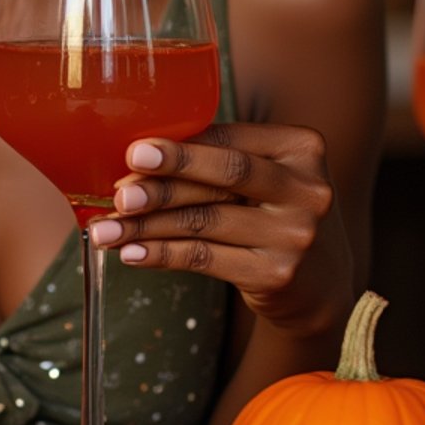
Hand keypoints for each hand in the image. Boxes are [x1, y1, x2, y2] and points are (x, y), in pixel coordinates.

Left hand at [88, 122, 351, 336]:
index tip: (133, 151)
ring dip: (147, 225)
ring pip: (205, 221)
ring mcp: (296, 234)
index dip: (180, 147)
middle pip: (224, 176)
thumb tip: (134, 161)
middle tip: (119, 189)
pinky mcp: (278, 274)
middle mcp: (307, 189)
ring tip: (105, 229)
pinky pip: (205, 258)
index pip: (230, 140)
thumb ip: (219, 161)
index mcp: (302, 148)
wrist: (319, 284)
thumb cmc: (273, 214)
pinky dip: (162, 254)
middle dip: (165, 181)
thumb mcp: (265, 179)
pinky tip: (131, 253)